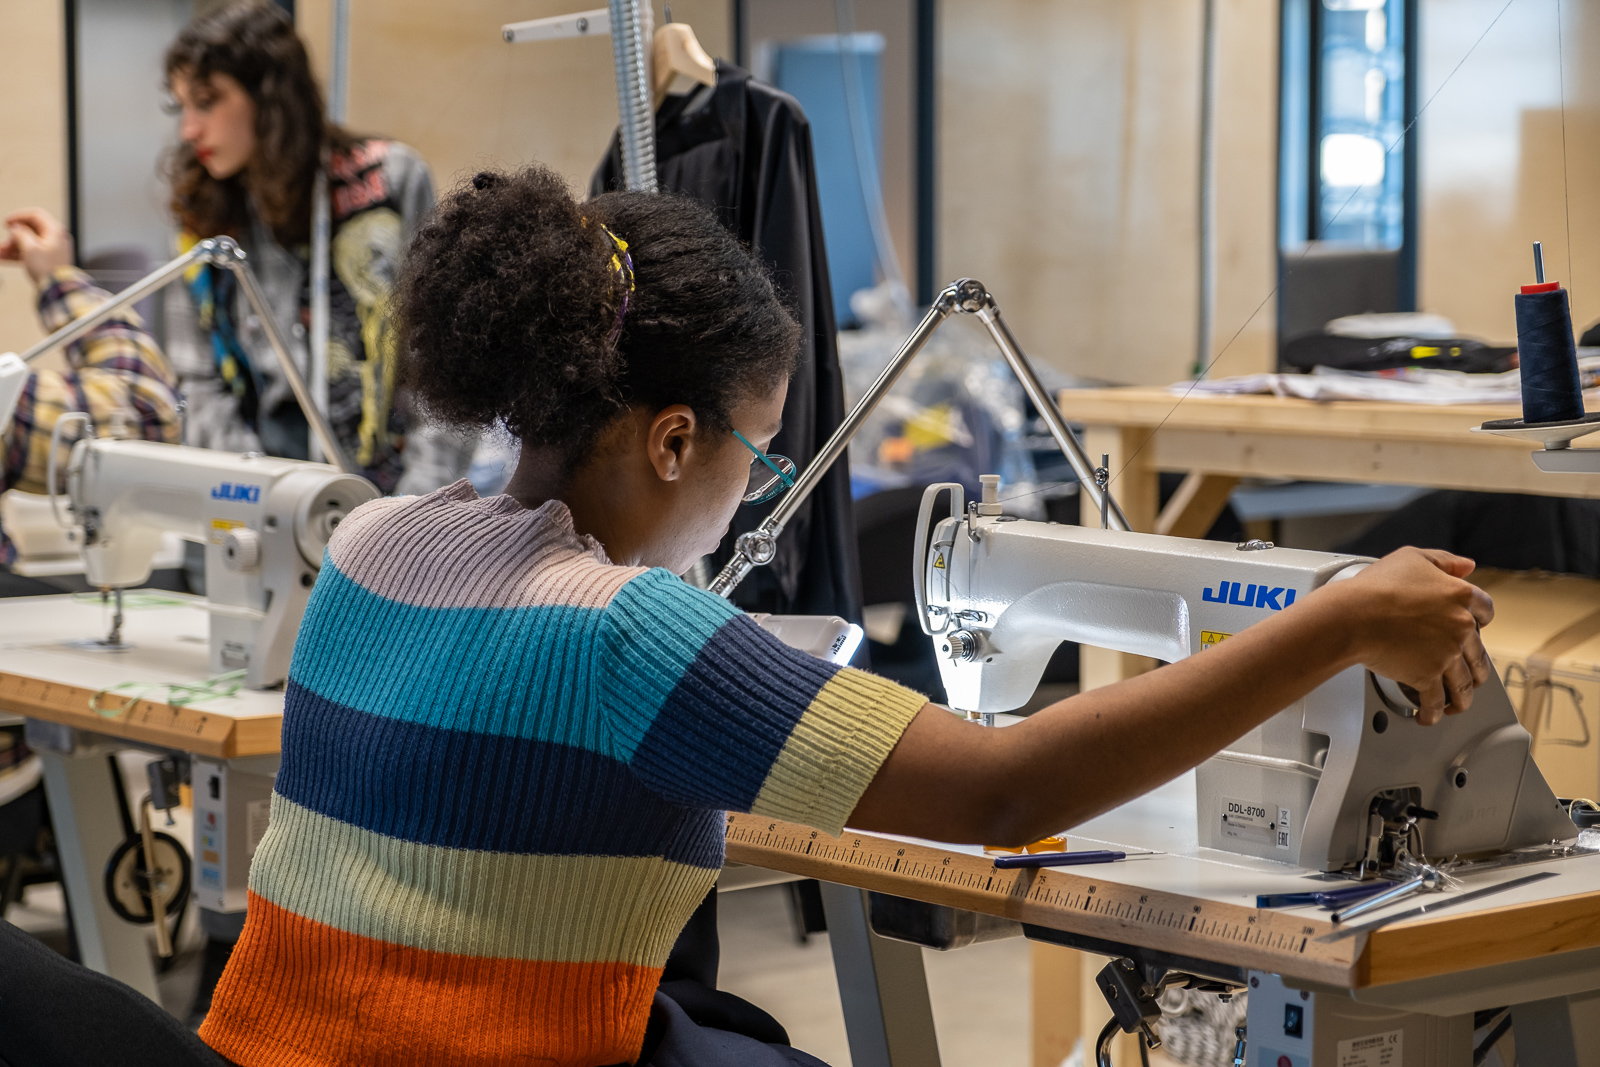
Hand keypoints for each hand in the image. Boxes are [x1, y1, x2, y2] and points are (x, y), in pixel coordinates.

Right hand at [0, 208, 73, 286]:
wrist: (58, 290)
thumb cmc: (47, 268)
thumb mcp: (30, 248)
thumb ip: (21, 234)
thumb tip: (17, 228)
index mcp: (55, 231)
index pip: (36, 215)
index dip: (19, 216)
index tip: (6, 223)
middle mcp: (56, 238)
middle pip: (30, 230)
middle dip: (13, 237)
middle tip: (2, 245)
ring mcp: (53, 249)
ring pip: (28, 242)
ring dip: (12, 247)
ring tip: (0, 254)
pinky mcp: (49, 260)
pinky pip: (31, 252)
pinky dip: (18, 255)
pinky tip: (4, 258)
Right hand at [1332, 547, 1493, 724]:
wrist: (1353, 615)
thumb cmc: (1376, 586)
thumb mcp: (1412, 557)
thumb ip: (1444, 560)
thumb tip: (1466, 566)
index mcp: (1460, 596)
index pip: (1486, 610)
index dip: (1480, 620)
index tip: (1474, 627)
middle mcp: (1460, 627)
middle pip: (1479, 653)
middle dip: (1475, 666)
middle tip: (1468, 673)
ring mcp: (1446, 654)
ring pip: (1464, 683)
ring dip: (1462, 696)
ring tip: (1456, 704)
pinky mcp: (1427, 676)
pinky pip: (1436, 700)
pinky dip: (1433, 712)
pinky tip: (1428, 715)